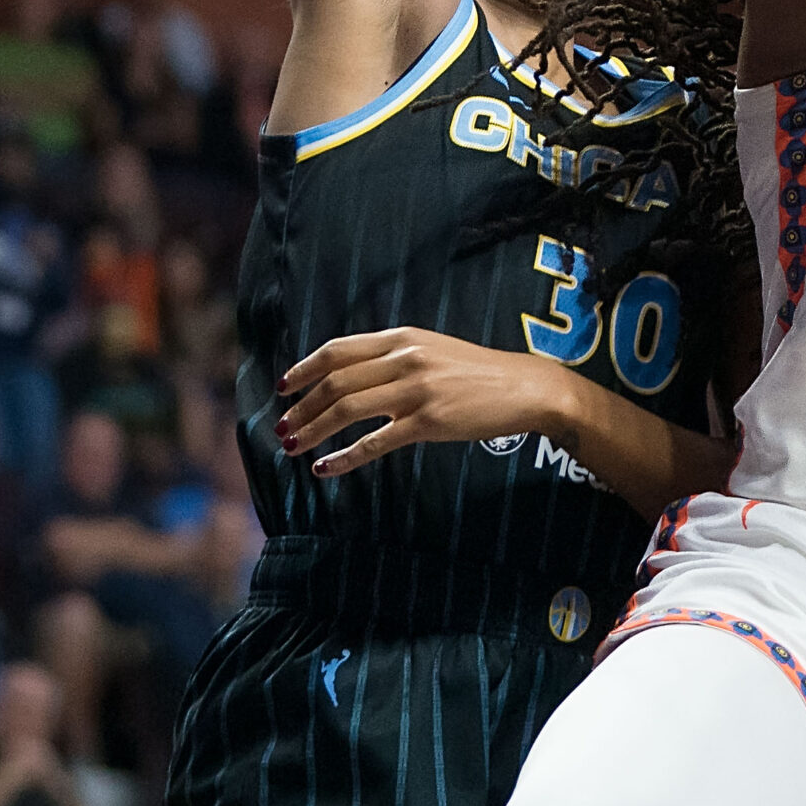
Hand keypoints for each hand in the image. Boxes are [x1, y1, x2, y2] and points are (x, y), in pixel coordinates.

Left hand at [279, 328, 566, 475]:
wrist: (524, 388)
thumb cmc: (478, 372)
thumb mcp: (434, 349)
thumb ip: (395, 356)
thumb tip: (351, 375)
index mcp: (403, 337)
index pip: (338, 350)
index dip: (304, 369)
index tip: (283, 388)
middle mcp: (405, 359)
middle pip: (335, 382)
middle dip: (301, 407)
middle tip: (282, 428)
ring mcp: (416, 390)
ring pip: (347, 410)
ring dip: (312, 430)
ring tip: (292, 447)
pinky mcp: (428, 421)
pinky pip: (374, 442)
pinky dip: (344, 457)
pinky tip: (325, 468)